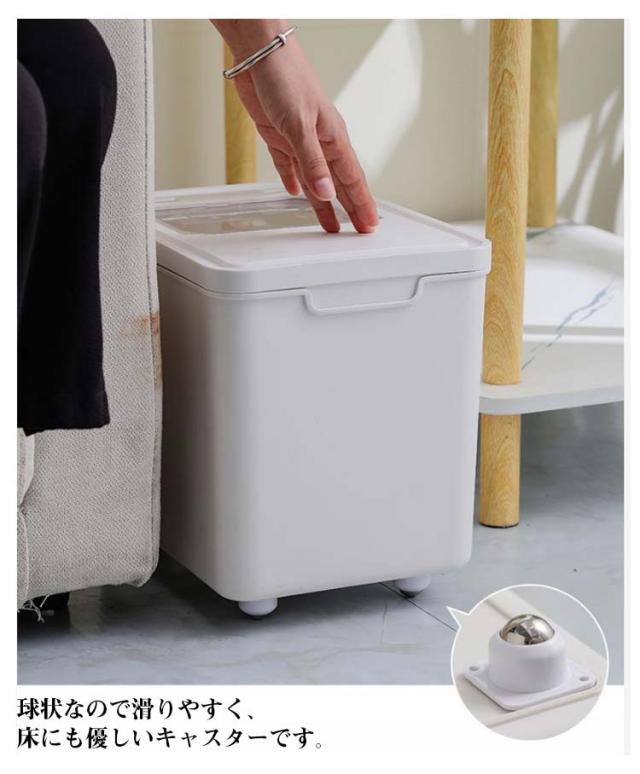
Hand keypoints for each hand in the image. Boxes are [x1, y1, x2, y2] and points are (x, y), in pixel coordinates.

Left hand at [214, 21, 377, 233]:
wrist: (260, 54)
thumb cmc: (286, 78)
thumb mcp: (300, 126)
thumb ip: (312, 163)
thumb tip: (326, 193)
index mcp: (333, 139)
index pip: (352, 180)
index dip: (361, 205)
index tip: (369, 226)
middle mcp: (320, 142)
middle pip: (338, 184)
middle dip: (349, 209)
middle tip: (359, 232)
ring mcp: (300, 140)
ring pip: (316, 181)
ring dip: (323, 204)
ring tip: (330, 226)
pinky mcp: (279, 136)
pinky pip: (290, 166)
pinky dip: (293, 181)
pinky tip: (295, 192)